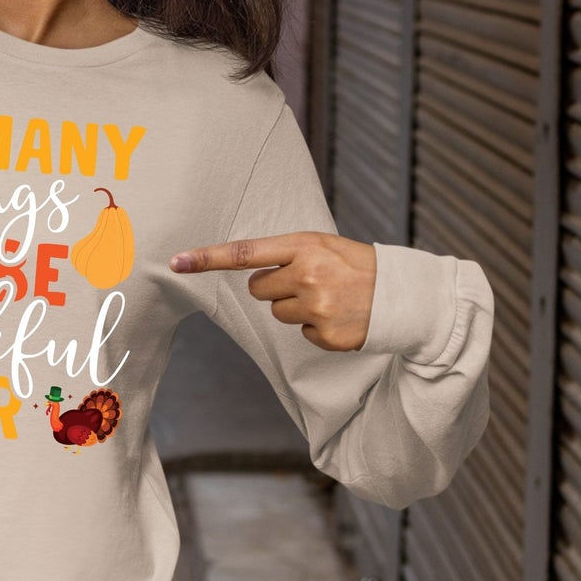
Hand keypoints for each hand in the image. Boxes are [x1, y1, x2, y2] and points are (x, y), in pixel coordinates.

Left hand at [169, 233, 376, 351]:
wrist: (404, 294)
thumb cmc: (356, 264)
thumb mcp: (322, 245)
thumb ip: (285, 254)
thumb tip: (249, 275)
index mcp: (303, 246)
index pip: (244, 252)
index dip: (207, 258)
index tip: (176, 262)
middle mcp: (307, 275)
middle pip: (258, 289)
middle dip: (276, 287)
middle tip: (309, 281)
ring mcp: (317, 307)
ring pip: (277, 313)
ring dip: (297, 307)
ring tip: (329, 297)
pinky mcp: (327, 335)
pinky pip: (302, 334)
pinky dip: (317, 328)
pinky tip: (340, 316)